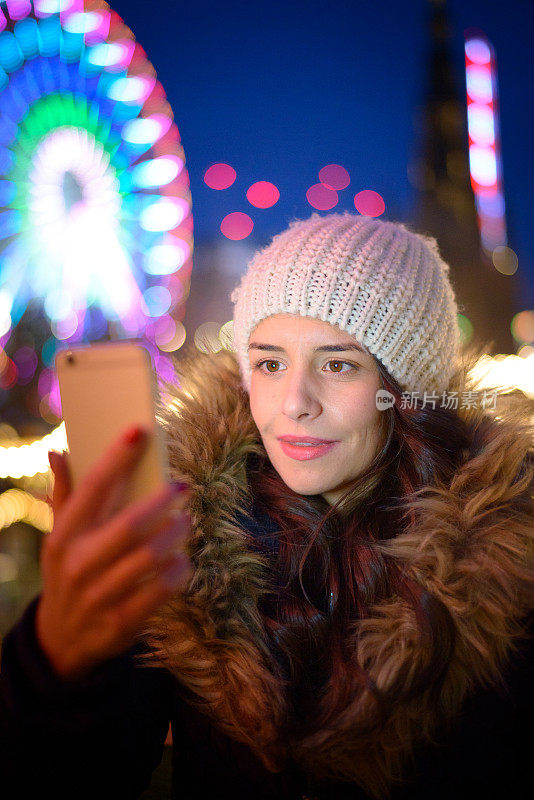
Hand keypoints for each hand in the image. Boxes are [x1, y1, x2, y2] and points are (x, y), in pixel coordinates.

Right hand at [37, 426, 191, 680]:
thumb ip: (64, 495)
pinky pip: (160, 591)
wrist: (61, 641)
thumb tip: (58, 452)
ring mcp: (99, 595)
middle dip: (161, 501)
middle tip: (181, 487)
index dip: (117, 458)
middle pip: (129, 524)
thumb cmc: (68, 573)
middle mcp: (78, 564)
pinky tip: (182, 559)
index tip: (139, 430)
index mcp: (63, 536)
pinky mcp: (121, 622)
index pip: (92, 488)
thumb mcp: (59, 537)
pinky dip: (178, 571)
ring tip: (185, 521)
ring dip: (175, 535)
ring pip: (149, 557)